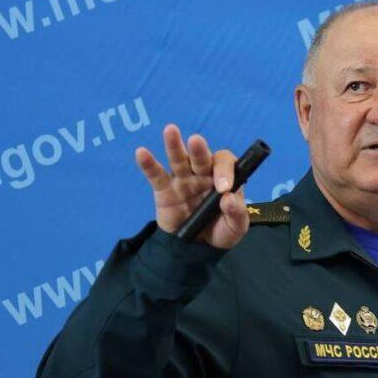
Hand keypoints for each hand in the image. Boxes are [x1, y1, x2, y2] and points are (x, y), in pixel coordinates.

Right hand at [135, 124, 249, 248]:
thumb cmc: (221, 230)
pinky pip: (156, 175)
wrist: (198, 247)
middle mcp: (203, 174)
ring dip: (174, 146)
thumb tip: (229, 199)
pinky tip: (141, 153)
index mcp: (224, 179)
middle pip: (201, 157)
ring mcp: (183, 180)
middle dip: (199, 150)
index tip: (223, 188)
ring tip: (171, 130)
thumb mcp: (236, 227)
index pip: (225, 164)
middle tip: (196, 141)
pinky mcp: (164, 189)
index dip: (225, 171)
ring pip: (178, 160)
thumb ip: (236, 214)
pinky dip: (148, 164)